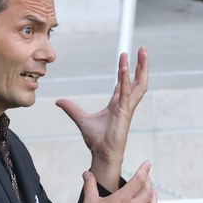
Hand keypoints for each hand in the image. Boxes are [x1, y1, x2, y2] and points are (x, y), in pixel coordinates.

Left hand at [56, 48, 149, 188]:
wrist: (101, 154)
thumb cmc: (96, 139)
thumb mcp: (81, 119)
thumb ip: (71, 108)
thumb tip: (59, 101)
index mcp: (118, 104)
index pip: (124, 82)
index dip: (125, 69)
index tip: (125, 56)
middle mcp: (125, 104)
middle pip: (138, 81)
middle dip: (142, 65)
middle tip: (143, 49)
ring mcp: (127, 108)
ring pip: (138, 84)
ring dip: (141, 68)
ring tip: (142, 53)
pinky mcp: (125, 113)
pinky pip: (126, 93)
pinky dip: (125, 80)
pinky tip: (124, 68)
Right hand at [79, 161, 158, 202]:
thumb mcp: (89, 201)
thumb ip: (90, 185)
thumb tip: (87, 174)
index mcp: (122, 199)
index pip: (138, 180)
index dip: (144, 170)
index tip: (148, 164)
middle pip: (148, 191)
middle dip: (148, 182)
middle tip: (146, 178)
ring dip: (154, 196)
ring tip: (152, 192)